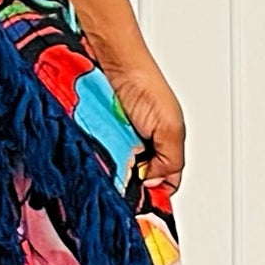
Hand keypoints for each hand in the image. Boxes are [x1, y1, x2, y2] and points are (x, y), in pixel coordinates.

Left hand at [93, 47, 185, 195]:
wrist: (113, 59)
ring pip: (114, 172)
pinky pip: (95, 156)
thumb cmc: (145, 82)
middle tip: (123, 181)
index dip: (155, 195)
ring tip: (109, 163)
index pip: (164, 183)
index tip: (142, 205)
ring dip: (110, 172)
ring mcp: (117, 141)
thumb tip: (155, 184)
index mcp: (166, 145)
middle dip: (129, 184)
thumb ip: (170, 161)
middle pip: (136, 181)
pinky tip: (94, 154)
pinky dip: (95, 157)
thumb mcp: (170, 127)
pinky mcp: (96, 134)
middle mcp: (141, 145)